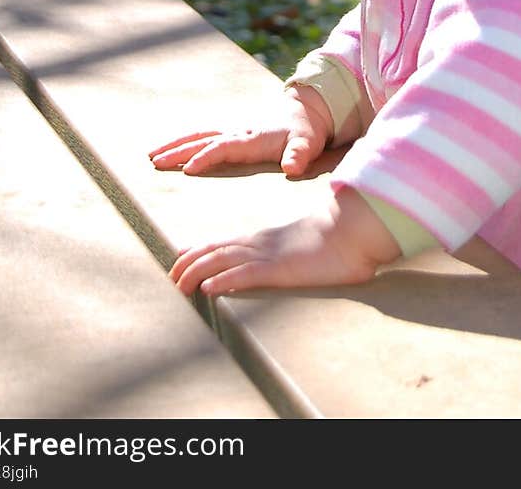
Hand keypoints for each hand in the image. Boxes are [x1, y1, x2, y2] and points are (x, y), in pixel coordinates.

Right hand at [148, 85, 332, 177]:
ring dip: (176, 145)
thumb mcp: (307, 144)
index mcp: (253, 138)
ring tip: (153, 156)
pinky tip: (172, 153)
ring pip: (199, 137)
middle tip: (154, 161)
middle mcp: (239, 133)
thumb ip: (299, 155)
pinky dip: (186, 144)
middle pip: (203, 139)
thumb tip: (292, 168)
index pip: (224, 147)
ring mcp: (234, 133)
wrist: (306, 114)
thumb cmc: (306, 133)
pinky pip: (204, 139)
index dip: (206, 157)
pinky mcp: (233, 137)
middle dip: (178, 150)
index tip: (188, 169)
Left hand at [169, 186, 400, 296]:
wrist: (351, 231)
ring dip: (196, 273)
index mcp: (262, 238)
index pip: (221, 243)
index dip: (197, 251)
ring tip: (177, 285)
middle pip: (214, 251)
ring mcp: (268, 255)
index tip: (177, 259)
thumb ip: (282, 254)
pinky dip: (225, 281)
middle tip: (168, 278)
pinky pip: (246, 275)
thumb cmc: (332, 241)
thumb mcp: (299, 248)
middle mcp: (259, 244)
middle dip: (187, 264)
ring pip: (222, 261)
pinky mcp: (280, 269)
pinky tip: (209, 290)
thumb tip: (274, 262)